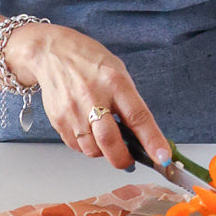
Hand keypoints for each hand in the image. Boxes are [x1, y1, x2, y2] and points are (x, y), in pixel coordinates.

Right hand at [7, 23, 168, 170]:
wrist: (52, 53)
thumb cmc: (89, 61)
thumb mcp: (118, 72)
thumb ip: (129, 102)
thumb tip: (141, 134)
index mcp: (115, 82)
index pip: (138, 117)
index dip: (152, 140)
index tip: (162, 157)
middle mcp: (93, 97)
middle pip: (110, 141)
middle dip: (123, 159)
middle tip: (130, 161)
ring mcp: (73, 111)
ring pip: (92, 149)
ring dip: (104, 153)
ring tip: (107, 139)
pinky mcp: (58, 121)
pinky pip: (76, 146)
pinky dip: (87, 146)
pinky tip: (90, 132)